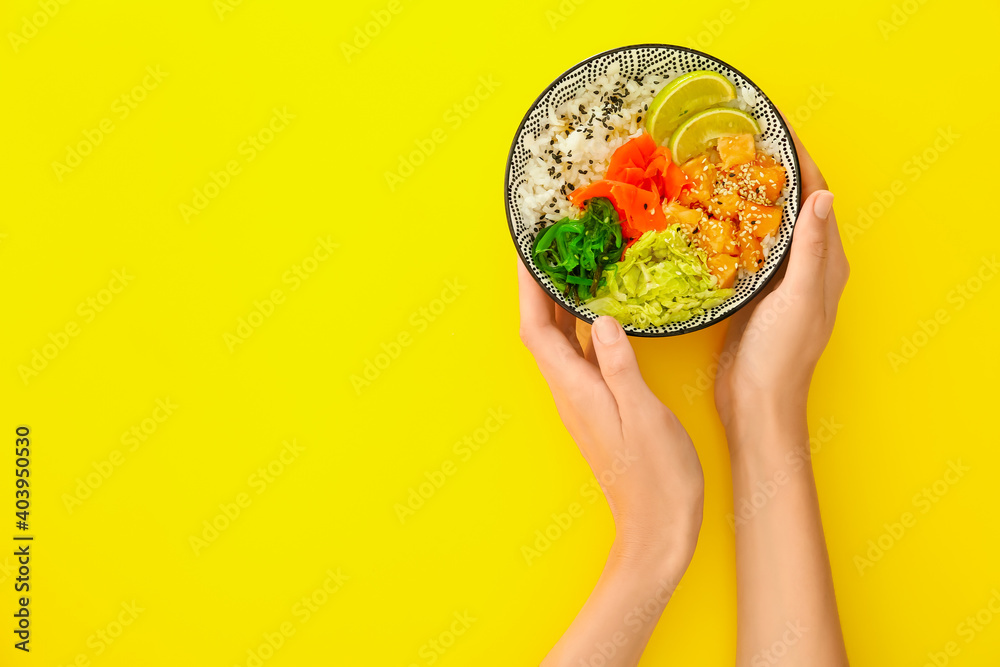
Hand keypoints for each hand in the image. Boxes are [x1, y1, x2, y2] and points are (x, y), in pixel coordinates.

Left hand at [517, 260, 702, 570]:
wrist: (657, 529)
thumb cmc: (657, 479)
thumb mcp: (645, 416)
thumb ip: (621, 366)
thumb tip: (599, 318)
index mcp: (576, 390)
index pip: (536, 330)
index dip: (527, 288)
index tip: (527, 250)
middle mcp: (571, 394)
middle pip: (542, 332)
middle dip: (539, 289)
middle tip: (550, 248)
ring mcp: (583, 403)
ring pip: (560, 344)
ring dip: (558, 307)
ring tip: (573, 270)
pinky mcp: (599, 409)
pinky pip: (581, 358)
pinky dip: (581, 330)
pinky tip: (601, 318)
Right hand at [714, 126, 849, 432]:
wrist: (756, 402)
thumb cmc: (782, 355)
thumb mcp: (799, 298)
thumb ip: (811, 248)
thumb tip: (820, 196)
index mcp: (825, 262)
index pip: (816, 195)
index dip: (799, 158)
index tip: (775, 125)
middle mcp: (806, 266)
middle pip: (791, 204)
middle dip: (771, 168)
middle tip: (739, 139)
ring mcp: (778, 280)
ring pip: (765, 224)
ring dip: (749, 195)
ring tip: (720, 167)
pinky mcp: (753, 293)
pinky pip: (744, 248)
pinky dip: (730, 226)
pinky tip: (707, 218)